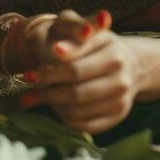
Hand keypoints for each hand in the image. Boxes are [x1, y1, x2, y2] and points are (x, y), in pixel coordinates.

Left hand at [19, 10, 141, 134]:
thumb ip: (74, 38)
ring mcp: (121, 101)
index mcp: (114, 55)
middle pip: (75, 94)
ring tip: (42, 97)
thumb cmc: (102, 45)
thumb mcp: (90, 33)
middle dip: (47, 94)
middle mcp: (121, 80)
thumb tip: (57, 49)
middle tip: (27, 93)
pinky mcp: (117, 117)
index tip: (27, 76)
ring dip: (54, 106)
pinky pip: (84, 126)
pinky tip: (58, 107)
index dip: (48, 74)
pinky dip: (66, 119)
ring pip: (77, 112)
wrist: (132, 63)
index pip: (74, 69)